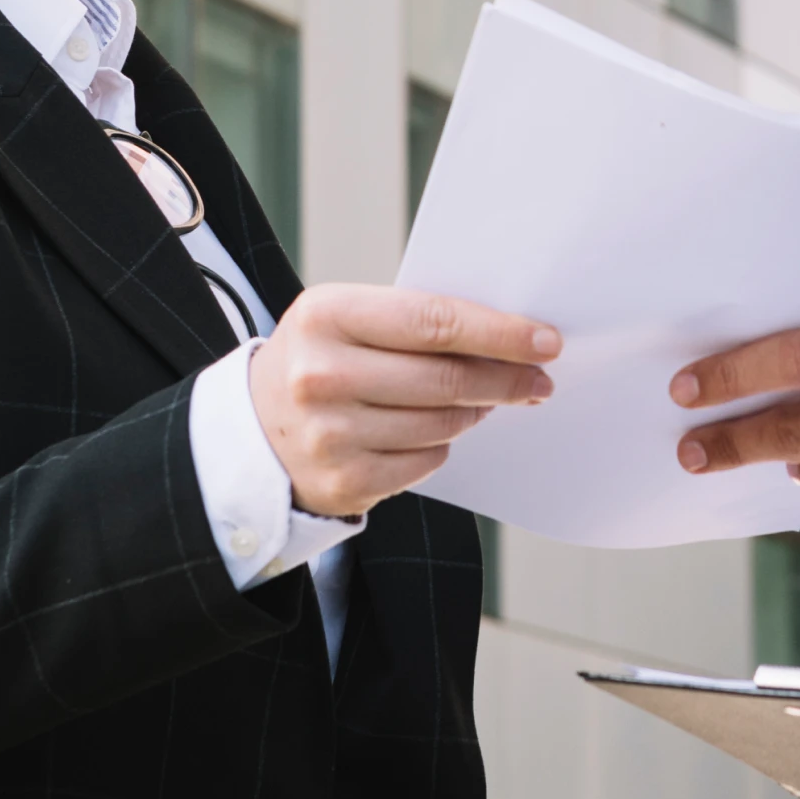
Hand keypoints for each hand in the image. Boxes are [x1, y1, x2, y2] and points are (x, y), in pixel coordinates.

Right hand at [248, 285, 558, 518]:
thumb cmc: (322, 358)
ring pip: (441, 424)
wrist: (253, 429)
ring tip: (483, 399)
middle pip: (445, 378)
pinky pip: (425, 462)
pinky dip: (441, 445)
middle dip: (506, 378)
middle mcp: (322, 375)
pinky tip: (434, 429)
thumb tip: (508, 338)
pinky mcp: (342, 483)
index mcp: (326, 315)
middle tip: (539, 379)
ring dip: (475, 410)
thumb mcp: (348, 319)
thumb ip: (414, 321)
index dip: (500, 333)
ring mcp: (329, 435)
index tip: (547, 340)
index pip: (434, 321)